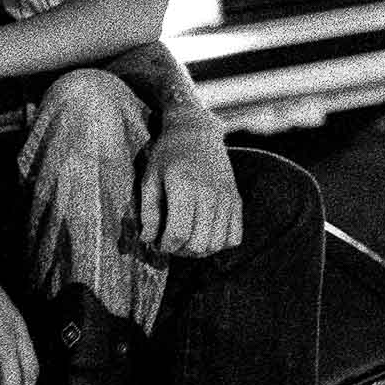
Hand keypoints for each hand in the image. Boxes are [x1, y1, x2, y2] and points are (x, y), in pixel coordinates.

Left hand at [137, 122, 242, 257]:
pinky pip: (234, 237)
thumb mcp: (149, 178)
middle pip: (199, 243)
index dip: (166, 245)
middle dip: (181, 251)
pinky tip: (205, 234)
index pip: (178, 232)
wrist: (196, 132)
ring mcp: (226, 198)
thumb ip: (148, 212)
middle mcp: (208, 193)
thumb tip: (148, 239)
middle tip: (171, 242)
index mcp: (183, 186)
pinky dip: (220, 243)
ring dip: (199, 251)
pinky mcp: (236, 200)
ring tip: (186, 240)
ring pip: (217, 244)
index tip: (158, 242)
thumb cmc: (167, 156)